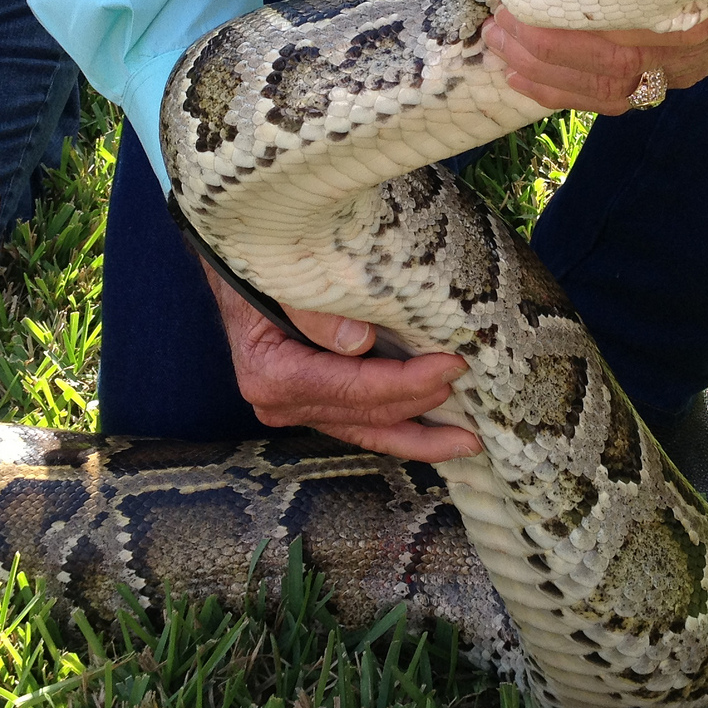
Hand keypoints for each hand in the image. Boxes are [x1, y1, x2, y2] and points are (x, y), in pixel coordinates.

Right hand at [203, 265, 482, 462]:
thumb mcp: (284, 274)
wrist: (237, 268)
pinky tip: (435, 437)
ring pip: (366, 432)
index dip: (406, 382)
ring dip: (418, 438)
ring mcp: (294, 410)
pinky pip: (360, 424)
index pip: (353, 389)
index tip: (451, 366)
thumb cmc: (263, 265)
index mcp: (271, 374)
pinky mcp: (310, 406)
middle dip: (421, 405)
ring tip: (466, 441)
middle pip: (365, 415)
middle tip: (470, 386)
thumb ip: (315, 308)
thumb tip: (359, 342)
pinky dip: (398, 429)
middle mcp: (279, 403)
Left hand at [485, 0, 707, 114]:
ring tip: (504, 49)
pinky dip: (569, 92)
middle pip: (630, 58)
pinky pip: (624, 97)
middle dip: (551, 50)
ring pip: (623, 86)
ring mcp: (704, 52)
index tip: (516, 3)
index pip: (641, 10)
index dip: (571, 19)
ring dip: (553, 76)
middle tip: (500, 26)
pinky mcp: (682, 70)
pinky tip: (525, 75)